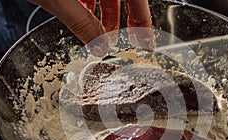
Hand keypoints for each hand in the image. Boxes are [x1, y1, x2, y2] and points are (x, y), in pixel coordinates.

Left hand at [29, 0, 153, 51]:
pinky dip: (91, 2)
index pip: (137, 0)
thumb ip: (81, 22)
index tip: (147, 42)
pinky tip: (84, 13)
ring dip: (105, 14)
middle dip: (123, 22)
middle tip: (124, 42)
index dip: (143, 23)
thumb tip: (99, 46)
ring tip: (100, 33)